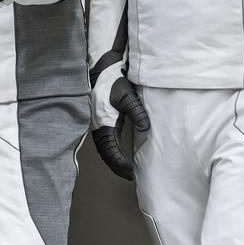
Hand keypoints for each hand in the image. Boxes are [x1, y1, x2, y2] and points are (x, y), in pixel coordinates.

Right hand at [89, 55, 150, 180]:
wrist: (102, 68)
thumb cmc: (114, 81)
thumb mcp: (127, 95)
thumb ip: (137, 112)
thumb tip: (146, 129)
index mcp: (104, 123)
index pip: (111, 150)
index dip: (120, 163)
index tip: (131, 171)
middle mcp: (98, 127)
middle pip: (105, 154)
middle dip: (116, 166)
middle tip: (130, 176)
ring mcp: (97, 125)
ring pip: (103, 149)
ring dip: (113, 161)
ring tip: (125, 170)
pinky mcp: (100, 121)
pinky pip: (103, 142)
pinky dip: (110, 152)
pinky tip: (117, 155)